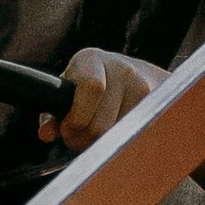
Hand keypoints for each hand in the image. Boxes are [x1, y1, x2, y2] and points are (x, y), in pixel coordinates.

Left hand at [39, 47, 162, 152]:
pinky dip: (121, 142)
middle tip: (78, 138)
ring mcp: (144, 86)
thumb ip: (53, 113)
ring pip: (117, 136)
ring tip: (97, 136)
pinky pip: (133, 137)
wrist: (139, 76)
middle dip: (83, 139)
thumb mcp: (69, 92)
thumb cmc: (93, 87)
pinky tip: (117, 134)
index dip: (77, 117)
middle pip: (101, 123)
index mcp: (90, 60)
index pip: (92, 88)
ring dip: (102, 145)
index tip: (67, 129)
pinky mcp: (158, 105)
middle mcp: (121, 68)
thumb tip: (47, 133)